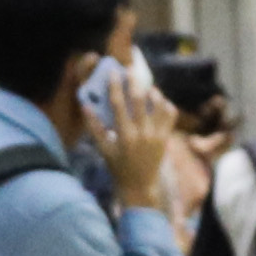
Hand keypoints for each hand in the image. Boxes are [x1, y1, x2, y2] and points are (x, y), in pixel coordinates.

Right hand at [82, 55, 177, 211]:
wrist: (140, 185)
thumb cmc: (118, 167)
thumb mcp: (103, 149)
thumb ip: (94, 127)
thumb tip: (85, 105)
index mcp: (124, 135)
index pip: (118, 104)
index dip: (115, 86)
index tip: (113, 72)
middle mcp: (142, 133)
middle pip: (139, 99)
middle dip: (134, 81)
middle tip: (131, 69)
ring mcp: (157, 135)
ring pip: (158, 104)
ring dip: (152, 92)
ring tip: (146, 87)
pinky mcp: (166, 137)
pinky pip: (170, 114)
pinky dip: (165, 104)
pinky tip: (158, 101)